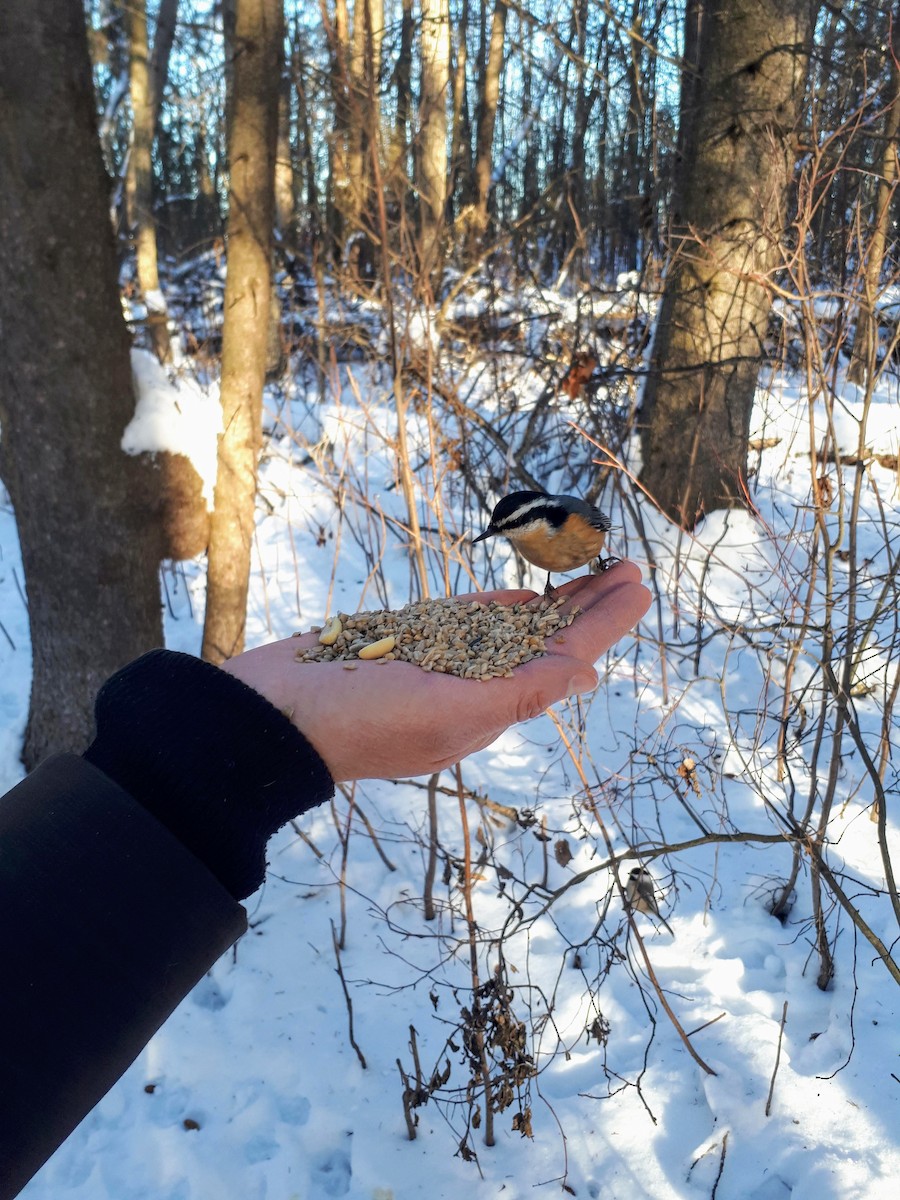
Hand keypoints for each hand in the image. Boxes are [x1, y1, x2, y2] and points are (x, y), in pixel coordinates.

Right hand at [222, 562, 650, 781]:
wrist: (269, 716)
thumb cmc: (355, 719)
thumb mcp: (448, 712)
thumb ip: (520, 692)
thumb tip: (585, 675)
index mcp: (488, 705)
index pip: (561, 657)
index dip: (603, 621)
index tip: (639, 588)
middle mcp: (470, 683)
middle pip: (544, 638)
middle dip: (589, 605)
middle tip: (630, 569)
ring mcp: (437, 659)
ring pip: (510, 624)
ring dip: (553, 599)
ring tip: (592, 571)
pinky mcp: (405, 639)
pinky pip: (465, 619)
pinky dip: (500, 606)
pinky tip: (527, 597)